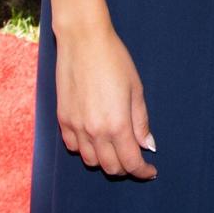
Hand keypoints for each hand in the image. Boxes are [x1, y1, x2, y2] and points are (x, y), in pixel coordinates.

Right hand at [55, 22, 156, 178]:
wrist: (83, 41)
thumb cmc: (114, 60)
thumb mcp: (136, 89)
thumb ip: (141, 121)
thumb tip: (147, 146)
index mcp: (117, 124)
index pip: (130, 162)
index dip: (142, 171)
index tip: (150, 171)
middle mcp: (94, 131)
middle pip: (110, 167)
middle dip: (126, 167)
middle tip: (135, 158)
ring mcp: (75, 127)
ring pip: (90, 161)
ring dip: (105, 160)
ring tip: (116, 147)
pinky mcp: (62, 119)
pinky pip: (73, 147)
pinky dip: (86, 149)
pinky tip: (94, 137)